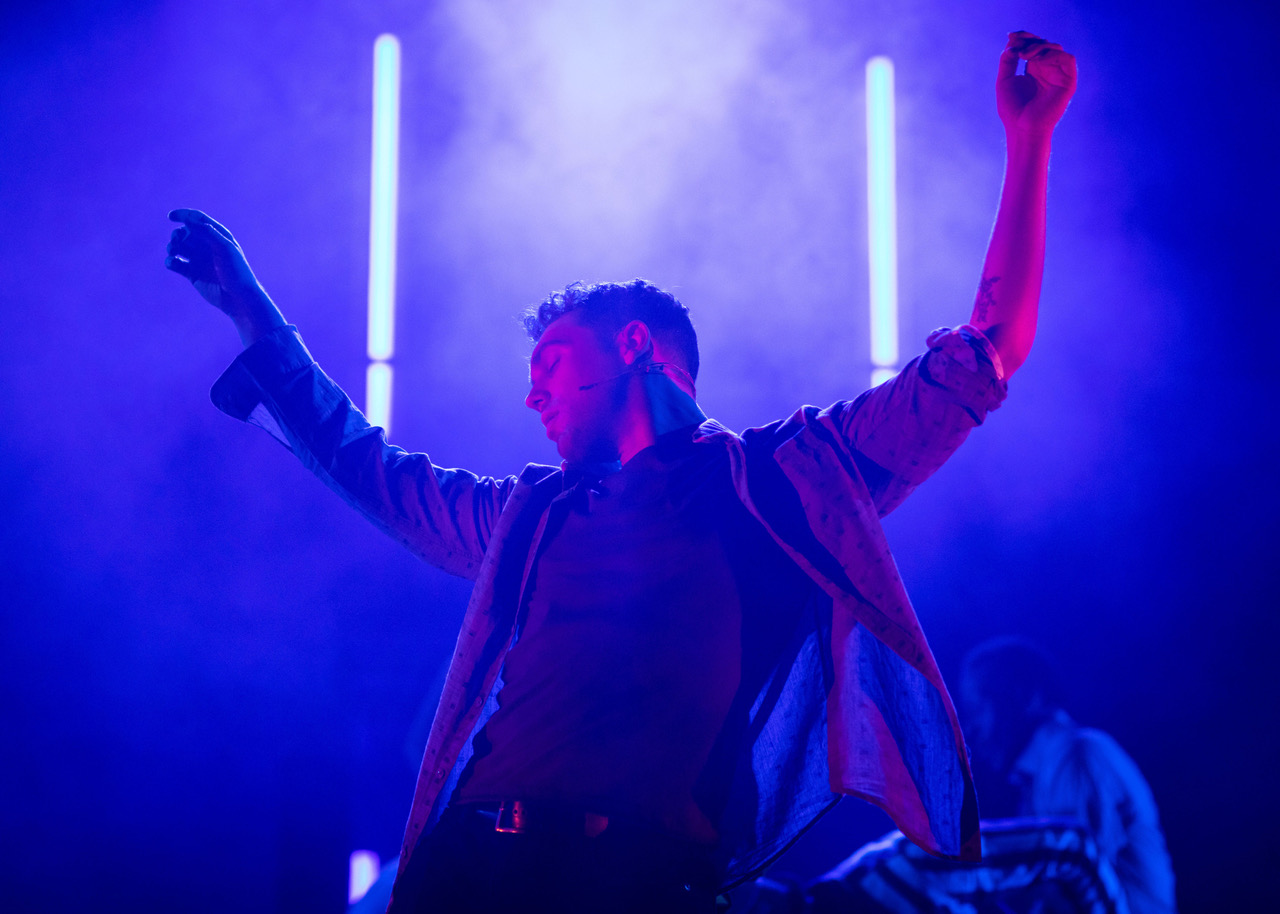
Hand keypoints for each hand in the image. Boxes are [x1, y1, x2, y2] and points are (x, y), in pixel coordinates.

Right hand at [165, 208, 284, 344]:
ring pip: (177, 247)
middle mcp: (206, 245)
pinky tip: (173, 263)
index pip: (197, 219)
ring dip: (171, 247)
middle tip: (177, 241)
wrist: (238, 297)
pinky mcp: (192, 273)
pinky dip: (170, 262)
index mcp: (217, 235)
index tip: (170, 216)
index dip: (183, 215)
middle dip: (177, 234)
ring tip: (173, 252)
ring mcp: (198, 259)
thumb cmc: (236, 271)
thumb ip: (207, 232)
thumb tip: (188, 220)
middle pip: (184, 232)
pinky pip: (175, 263)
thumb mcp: (225, 248)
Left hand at [997, 31, 1076, 138]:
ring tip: (1024, 55)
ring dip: (1040, 47)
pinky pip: (1067, 59)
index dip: (1024, 37)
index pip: (1033, 46)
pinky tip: (1037, 60)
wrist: (1022, 129)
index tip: (1011, 36)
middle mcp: (1048, 70)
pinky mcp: (1068, 82)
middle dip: (1030, 40)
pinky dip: (1053, 54)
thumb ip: (1007, 61)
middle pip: (1044, 44)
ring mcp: (1059, 75)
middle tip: (1017, 44)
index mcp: (1034, 70)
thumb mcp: (1004, 81)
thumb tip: (1012, 43)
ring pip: (1056, 48)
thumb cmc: (1012, 110)